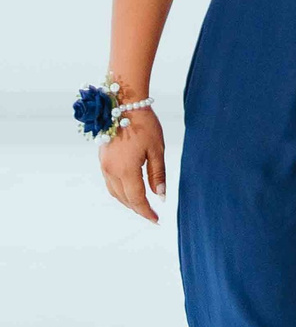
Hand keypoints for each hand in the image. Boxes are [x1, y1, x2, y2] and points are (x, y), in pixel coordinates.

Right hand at [97, 104, 168, 222]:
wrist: (123, 106)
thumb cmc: (144, 125)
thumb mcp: (157, 150)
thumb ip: (158, 174)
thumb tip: (160, 196)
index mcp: (126, 170)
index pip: (137, 199)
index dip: (146, 212)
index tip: (157, 221)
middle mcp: (111, 171)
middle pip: (124, 198)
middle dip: (138, 209)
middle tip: (152, 216)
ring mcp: (104, 166)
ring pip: (115, 192)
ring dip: (128, 202)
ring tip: (143, 206)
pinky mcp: (102, 160)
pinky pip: (110, 183)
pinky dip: (121, 192)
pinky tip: (131, 191)